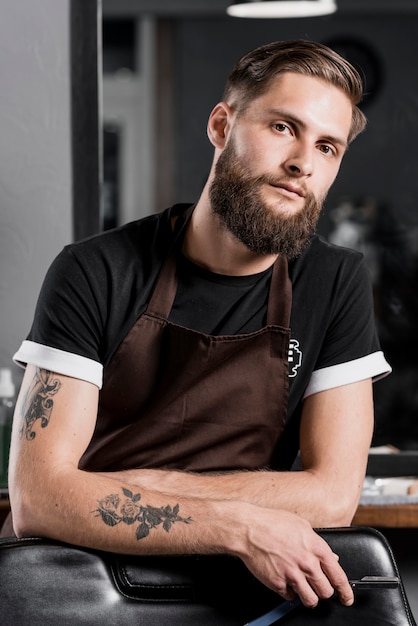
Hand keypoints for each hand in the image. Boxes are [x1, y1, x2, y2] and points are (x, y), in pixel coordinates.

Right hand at [237, 506, 353, 608]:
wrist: (248, 528)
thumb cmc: (272, 522)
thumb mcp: (302, 526)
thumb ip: (318, 543)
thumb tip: (331, 557)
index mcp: (316, 548)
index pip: (339, 577)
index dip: (346, 591)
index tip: (347, 598)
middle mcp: (307, 563)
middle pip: (326, 592)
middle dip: (324, 591)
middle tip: (318, 587)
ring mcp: (292, 575)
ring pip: (310, 600)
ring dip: (309, 597)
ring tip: (304, 590)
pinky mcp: (278, 583)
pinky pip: (290, 597)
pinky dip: (289, 592)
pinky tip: (285, 580)